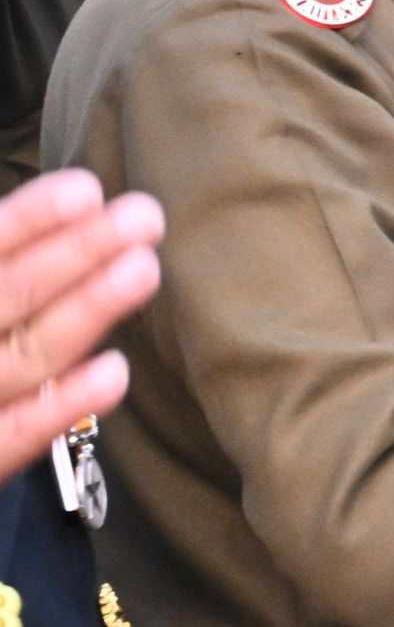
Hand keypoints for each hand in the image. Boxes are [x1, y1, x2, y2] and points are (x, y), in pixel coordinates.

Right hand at [0, 172, 160, 477]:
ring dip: (85, 314)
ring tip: (145, 269)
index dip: (26, 221)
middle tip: (145, 216)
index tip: (85, 189)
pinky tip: (116, 373)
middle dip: (75, 254)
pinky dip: (63, 406)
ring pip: (21, 359)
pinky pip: (13, 437)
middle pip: (3, 296)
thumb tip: (51, 215)